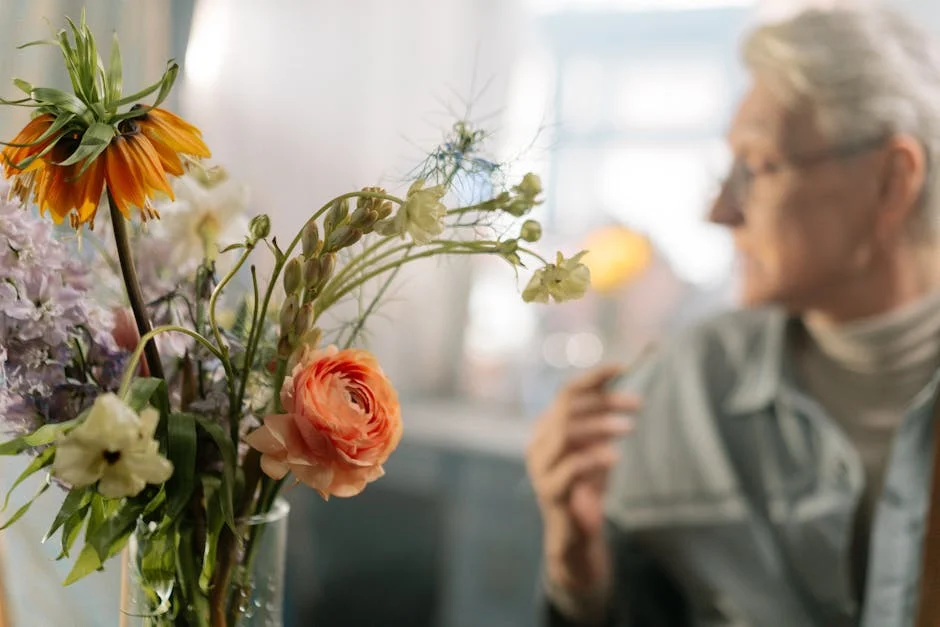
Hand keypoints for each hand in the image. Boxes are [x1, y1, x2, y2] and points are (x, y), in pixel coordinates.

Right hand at [526, 364, 639, 591]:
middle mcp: (538, 442)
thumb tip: (626, 386)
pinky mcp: (549, 491)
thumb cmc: (589, 487)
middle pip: (568, 408)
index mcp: (547, 427)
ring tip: (628, 427)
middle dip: (604, 401)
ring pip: (565, 431)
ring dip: (600, 425)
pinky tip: (615, 456)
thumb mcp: (598, 447)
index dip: (594, 378)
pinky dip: (594, 457)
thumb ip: (603, 420)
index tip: (623, 368)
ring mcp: (540, 467)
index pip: (567, 393)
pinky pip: (570, 467)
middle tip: (637, 404)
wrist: (578, 535)